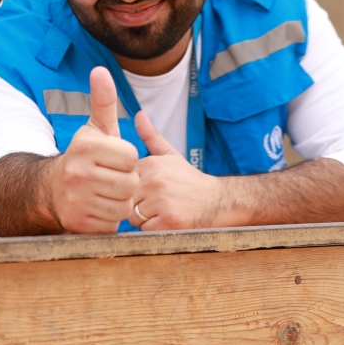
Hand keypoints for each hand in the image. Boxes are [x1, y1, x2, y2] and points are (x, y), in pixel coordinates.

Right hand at [47, 67, 138, 232]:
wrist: (51, 189)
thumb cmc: (84, 157)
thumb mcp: (94, 129)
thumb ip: (103, 101)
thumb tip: (100, 70)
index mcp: (85, 147)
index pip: (131, 157)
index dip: (127, 160)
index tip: (113, 160)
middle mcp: (77, 172)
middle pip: (130, 183)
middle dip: (125, 183)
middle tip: (110, 179)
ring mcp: (75, 199)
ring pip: (122, 206)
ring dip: (118, 202)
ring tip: (104, 193)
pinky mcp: (76, 222)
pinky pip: (111, 224)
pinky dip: (108, 219)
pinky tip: (96, 208)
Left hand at [133, 110, 219, 229]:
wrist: (220, 201)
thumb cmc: (190, 180)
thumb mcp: (170, 155)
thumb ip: (150, 136)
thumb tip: (138, 113)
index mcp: (149, 164)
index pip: (123, 182)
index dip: (134, 189)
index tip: (150, 189)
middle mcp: (154, 181)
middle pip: (126, 201)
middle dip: (138, 205)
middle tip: (158, 203)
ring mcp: (161, 202)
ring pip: (134, 217)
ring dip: (146, 219)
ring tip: (165, 211)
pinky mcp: (169, 221)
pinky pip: (146, 230)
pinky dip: (155, 230)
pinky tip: (170, 221)